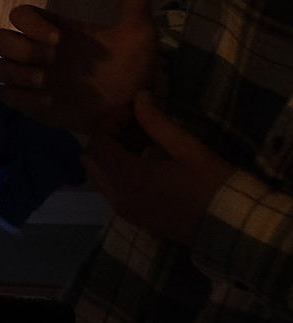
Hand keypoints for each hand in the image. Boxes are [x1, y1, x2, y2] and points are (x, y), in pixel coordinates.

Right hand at [0, 0, 157, 132]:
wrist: (132, 110)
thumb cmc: (130, 70)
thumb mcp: (137, 33)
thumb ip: (134, 2)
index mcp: (52, 30)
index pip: (19, 15)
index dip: (30, 24)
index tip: (58, 39)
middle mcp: (34, 51)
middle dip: (18, 48)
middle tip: (50, 61)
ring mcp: (28, 78)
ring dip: (13, 72)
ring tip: (45, 82)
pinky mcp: (29, 103)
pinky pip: (5, 96)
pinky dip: (21, 97)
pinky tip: (49, 101)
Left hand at [84, 91, 232, 243]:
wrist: (230, 225)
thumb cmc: (211, 184)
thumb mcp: (187, 148)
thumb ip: (156, 121)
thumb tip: (140, 97)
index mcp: (126, 179)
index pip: (99, 143)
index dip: (111, 122)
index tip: (134, 112)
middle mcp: (117, 197)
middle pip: (92, 159)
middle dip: (109, 137)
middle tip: (136, 126)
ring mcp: (123, 210)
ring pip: (99, 175)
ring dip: (112, 154)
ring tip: (143, 141)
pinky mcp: (134, 217)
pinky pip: (111, 189)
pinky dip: (118, 171)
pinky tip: (145, 161)